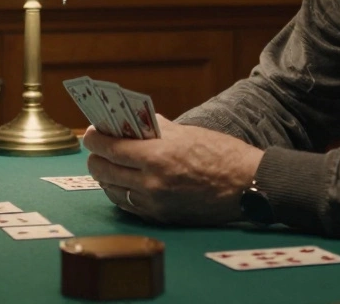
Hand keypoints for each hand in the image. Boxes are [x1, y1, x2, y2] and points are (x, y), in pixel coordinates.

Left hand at [83, 115, 263, 225]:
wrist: (247, 186)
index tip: (92, 132)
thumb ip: (153, 128)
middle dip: (96, 157)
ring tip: (110, 164)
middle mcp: (151, 182)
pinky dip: (121, 192)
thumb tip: (129, 122)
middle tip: (99, 148)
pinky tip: (124, 182)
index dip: (94, 138)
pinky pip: (128, 205)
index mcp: (156, 156)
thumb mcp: (185, 132)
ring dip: (106, 176)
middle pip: (102, 170)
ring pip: (111, 190)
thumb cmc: (220, 153)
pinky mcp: (161, 217)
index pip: (107, 147)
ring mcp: (155, 203)